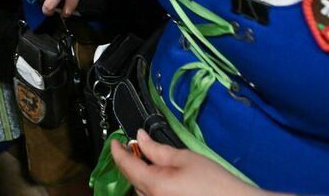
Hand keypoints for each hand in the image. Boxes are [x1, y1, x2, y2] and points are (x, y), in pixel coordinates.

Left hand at [110, 131, 267, 195]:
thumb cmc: (215, 184)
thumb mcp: (185, 158)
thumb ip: (157, 149)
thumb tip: (140, 138)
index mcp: (153, 184)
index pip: (126, 165)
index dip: (117, 150)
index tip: (114, 141)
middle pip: (132, 179)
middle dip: (132, 162)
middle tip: (137, 146)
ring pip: (141, 190)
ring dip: (142, 175)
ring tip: (153, 161)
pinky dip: (152, 186)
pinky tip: (164, 178)